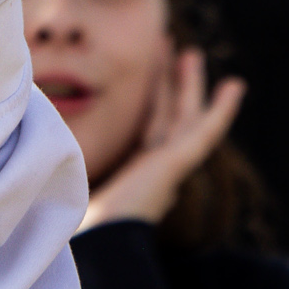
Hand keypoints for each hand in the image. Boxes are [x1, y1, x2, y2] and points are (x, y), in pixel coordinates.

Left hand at [80, 48, 244, 228]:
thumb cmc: (82, 215)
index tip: (157, 81)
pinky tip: (235, 87)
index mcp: (137, 175)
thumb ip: (74, 159)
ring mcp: (172, 166)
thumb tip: (53, 140)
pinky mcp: (180, 161)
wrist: (99, 235)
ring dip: (189, 83)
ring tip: (190, 52)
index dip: (156, 102)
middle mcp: (159, 170)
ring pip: (187, 116)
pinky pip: (206, 130)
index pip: (151, 130)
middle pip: (169, 117)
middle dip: (171, 84)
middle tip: (175, 52)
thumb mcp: (76, 175)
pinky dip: (222, 109)